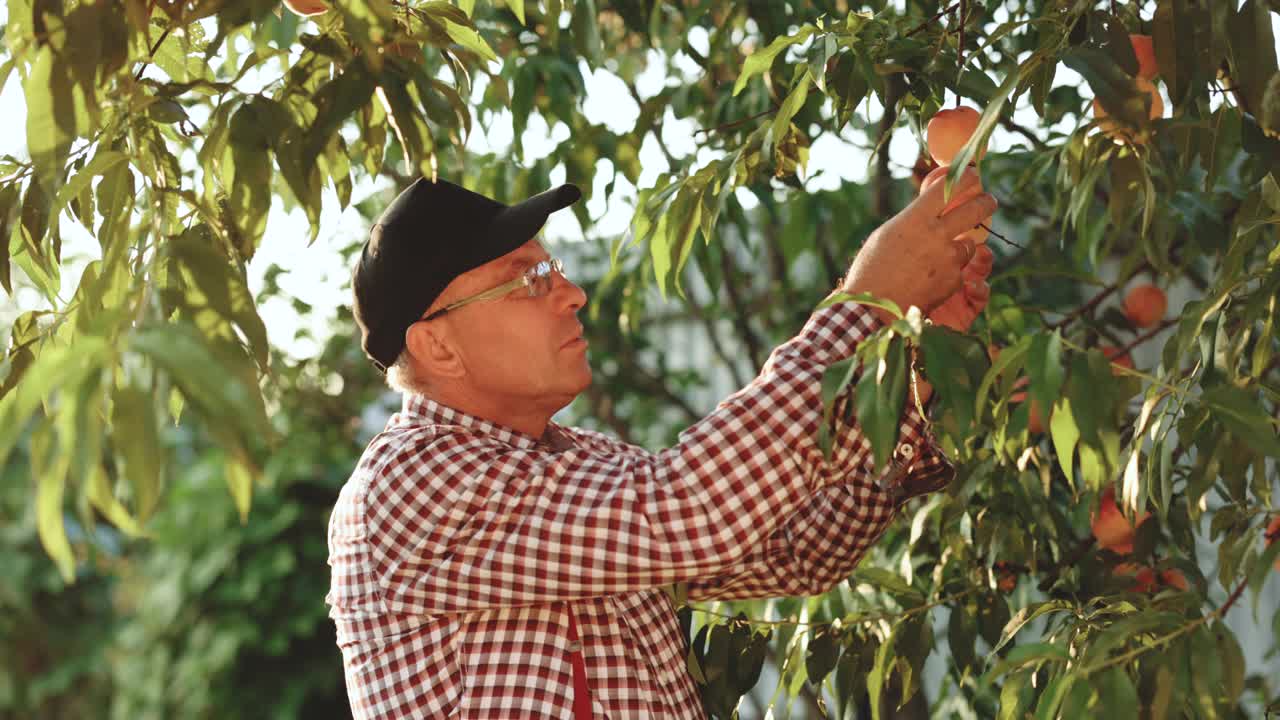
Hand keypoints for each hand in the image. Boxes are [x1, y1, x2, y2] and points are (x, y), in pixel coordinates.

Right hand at [842, 166, 996, 322]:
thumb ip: (913, 219)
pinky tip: (931, 279)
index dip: (967, 176)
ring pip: (970, 246)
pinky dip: (951, 273)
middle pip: (977, 209)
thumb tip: (930, 205)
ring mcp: (948, 259)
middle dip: (986, 202)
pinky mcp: (954, 282)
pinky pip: (960, 272)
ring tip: (940, 256)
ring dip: (961, 247)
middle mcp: (937, 235)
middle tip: (988, 202)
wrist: (872, 309)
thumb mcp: (887, 234)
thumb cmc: (871, 269)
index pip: (951, 187)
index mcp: (916, 219)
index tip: (973, 174)